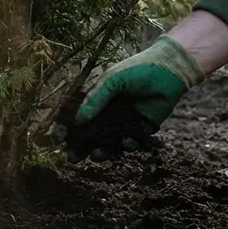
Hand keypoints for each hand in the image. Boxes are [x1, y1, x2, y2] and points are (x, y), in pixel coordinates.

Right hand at [67, 35, 204, 159]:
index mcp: (97, 101)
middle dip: (80, 148)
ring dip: (102, 151)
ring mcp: (124, 122)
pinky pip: (131, 142)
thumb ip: (95, 99)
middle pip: (90, 136)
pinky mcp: (142, 128)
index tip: (58, 140)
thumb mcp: (111, 80)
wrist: (169, 70)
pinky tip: (127, 142)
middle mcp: (109, 113)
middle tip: (73, 158)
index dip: (66, 130)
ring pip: (109, 143)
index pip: (77, 118)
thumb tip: (78, 120)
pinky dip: (128, 145)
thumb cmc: (137, 70)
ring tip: (98, 155)